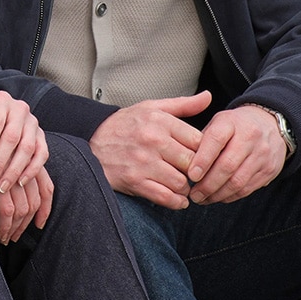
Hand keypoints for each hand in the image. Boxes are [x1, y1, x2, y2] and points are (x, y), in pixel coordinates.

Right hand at [0, 91, 52, 243]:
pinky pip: (7, 209)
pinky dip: (5, 224)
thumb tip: (13, 189)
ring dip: (15, 226)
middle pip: (35, 200)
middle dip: (27, 222)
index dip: (46, 208)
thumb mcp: (1, 150)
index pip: (46, 186)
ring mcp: (14, 172)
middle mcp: (27, 164)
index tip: (39, 224)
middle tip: (16, 236)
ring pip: (22, 207)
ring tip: (5, 237)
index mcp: (31, 154)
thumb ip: (11, 164)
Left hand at [0, 91, 47, 193]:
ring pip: (27, 147)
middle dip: (0, 161)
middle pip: (12, 137)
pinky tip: (21, 182)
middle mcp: (20, 108)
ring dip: (15, 169)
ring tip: (3, 186)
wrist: (0, 115)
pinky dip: (32, 169)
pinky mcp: (41, 136)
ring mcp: (33, 122)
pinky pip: (42, 154)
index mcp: (1, 100)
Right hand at [88, 91, 210, 209]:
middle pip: (192, 163)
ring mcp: (143, 162)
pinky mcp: (134, 181)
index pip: (198, 140)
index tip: (201, 156)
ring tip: (184, 185)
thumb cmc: (126, 124)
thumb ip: (183, 105)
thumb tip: (208, 97)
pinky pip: (165, 197)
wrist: (92, 140)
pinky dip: (176, 202)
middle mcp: (153, 140)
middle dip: (196, 171)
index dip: (204, 151)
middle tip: (195, 174)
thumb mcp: (152, 107)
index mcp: (159, 120)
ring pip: (181, 183)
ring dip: (186, 188)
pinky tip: (177, 198)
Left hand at [186, 105, 286, 204]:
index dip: (202, 160)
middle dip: (208, 184)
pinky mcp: (269, 170)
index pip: (216, 140)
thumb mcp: (217, 123)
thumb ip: (201, 140)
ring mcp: (262, 154)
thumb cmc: (234, 126)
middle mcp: (250, 137)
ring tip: (203, 199)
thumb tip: (184, 166)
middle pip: (227, 165)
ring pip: (238, 181)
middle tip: (193, 195)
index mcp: (231, 121)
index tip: (191, 176)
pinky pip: (247, 189)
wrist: (269, 124)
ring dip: (217, 194)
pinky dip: (230, 196)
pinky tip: (218, 197)